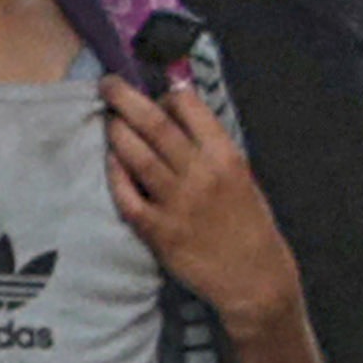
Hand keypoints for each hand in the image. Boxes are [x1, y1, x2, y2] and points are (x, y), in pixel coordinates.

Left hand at [104, 74, 306, 336]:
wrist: (255, 278)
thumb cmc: (249, 224)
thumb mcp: (242, 176)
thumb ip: (211, 146)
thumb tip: (177, 114)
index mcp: (226, 156)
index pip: (188, 106)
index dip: (166, 94)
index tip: (155, 93)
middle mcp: (200, 174)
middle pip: (154, 123)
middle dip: (125, 98)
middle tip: (108, 84)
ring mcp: (176, 203)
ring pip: (135, 155)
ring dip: (116, 132)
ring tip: (108, 122)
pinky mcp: (158, 231)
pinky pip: (127, 195)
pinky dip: (115, 174)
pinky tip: (110, 162)